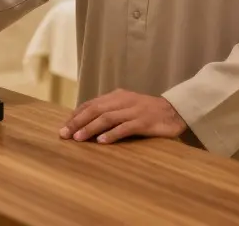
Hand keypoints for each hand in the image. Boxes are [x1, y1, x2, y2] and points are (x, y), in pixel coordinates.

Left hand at [59, 89, 186, 143]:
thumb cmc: (147, 111)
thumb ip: (109, 111)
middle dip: (78, 122)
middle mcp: (123, 101)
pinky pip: (125, 127)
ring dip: (90, 128)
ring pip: (107, 118)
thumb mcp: (126, 106)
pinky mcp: (144, 122)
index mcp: (116, 96)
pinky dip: (112, 134)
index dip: (75, 115)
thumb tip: (86, 123)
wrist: (175, 111)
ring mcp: (134, 111)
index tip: (63, 127)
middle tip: (64, 134)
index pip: (91, 104)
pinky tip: (102, 141)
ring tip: (78, 138)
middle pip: (95, 110)